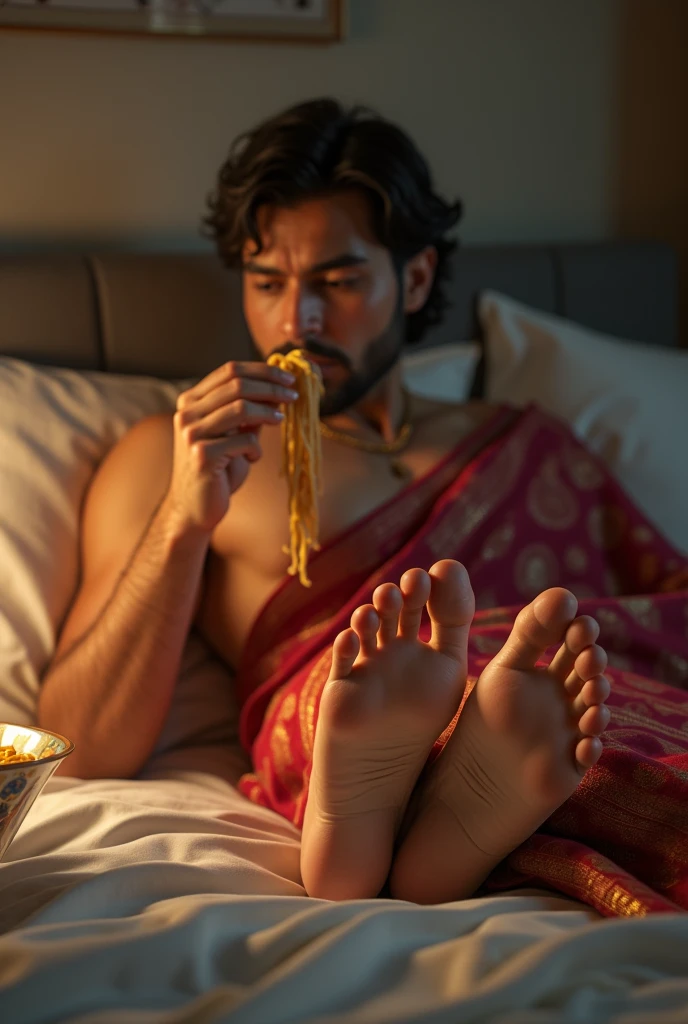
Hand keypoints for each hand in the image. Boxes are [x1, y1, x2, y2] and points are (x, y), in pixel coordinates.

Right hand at [163, 359, 297, 533]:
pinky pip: (244, 441)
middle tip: (294, 394)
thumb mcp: (233, 435)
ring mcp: (191, 433)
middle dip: (271, 386)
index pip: (229, 370)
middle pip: (237, 384)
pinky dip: (256, 449)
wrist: (195, 509)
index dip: (262, 370)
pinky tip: (252, 458)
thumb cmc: (218, 470)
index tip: (288, 377)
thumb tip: (278, 389)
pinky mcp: (202, 455)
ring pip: (241, 408)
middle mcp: (186, 413)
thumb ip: (248, 413)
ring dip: (268, 412)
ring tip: (281, 419)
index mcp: (191, 401)